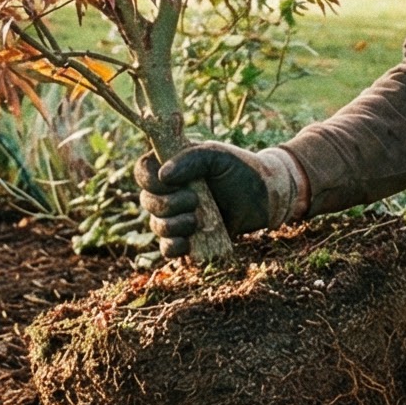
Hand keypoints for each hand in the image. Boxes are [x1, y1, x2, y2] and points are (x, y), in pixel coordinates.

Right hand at [137, 142, 304, 255]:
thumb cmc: (239, 169)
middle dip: (167, 204)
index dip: (149, 180)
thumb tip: (163, 175)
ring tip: (197, 221)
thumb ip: (191, 159)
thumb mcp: (216, 156)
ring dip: (173, 225)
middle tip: (194, 200)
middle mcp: (168, 191)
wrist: (263, 196)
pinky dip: (173, 247)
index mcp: (171, 166)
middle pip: (147, 201)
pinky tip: (187, 242)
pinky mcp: (187, 237)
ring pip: (156, 225)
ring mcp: (177, 215)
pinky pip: (168, 248)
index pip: (142, 171)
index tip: (169, 182)